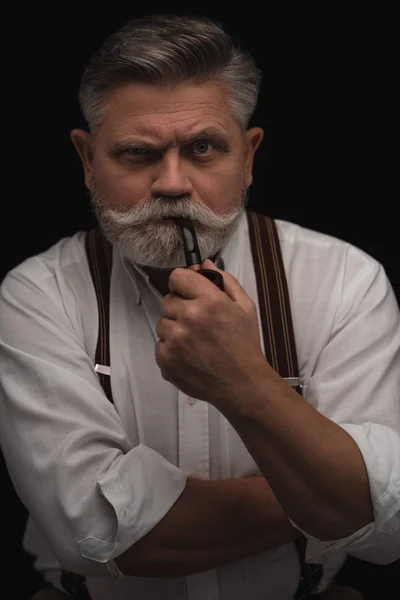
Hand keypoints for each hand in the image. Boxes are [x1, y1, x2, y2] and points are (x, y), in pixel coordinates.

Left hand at [155, 259, 266, 408]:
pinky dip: (171, 349)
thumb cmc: (244, 344)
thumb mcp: (245, 307)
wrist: (241, 384)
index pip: (177, 277)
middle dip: (180, 308)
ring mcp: (173, 340)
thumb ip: (225, 281)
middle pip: (167, 300)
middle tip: (198, 322)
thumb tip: (204, 263)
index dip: (183, 284)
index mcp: (208, 300)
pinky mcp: (165, 360)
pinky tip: (190, 355)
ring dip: (174, 329)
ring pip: (162, 323)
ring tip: (195, 341)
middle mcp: (188, 317)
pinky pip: (160, 345)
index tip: (190, 292)